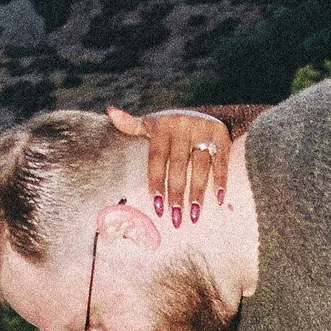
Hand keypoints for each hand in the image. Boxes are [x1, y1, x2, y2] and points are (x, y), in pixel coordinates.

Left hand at [105, 105, 231, 224]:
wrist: (201, 112)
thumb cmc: (169, 127)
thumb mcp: (150, 124)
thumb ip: (131, 125)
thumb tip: (110, 111)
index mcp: (162, 125)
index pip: (157, 159)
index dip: (157, 183)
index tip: (157, 208)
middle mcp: (182, 125)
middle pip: (178, 166)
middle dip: (176, 194)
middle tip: (175, 219)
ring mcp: (203, 129)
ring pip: (200, 166)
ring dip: (198, 193)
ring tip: (194, 215)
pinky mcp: (221, 134)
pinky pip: (221, 161)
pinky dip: (221, 180)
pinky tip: (218, 199)